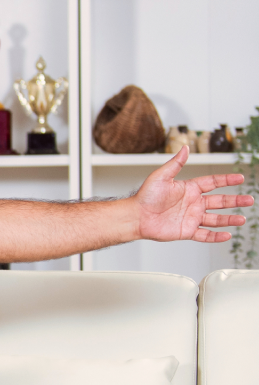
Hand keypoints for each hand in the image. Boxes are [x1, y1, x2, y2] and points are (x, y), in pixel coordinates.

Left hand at [134, 147, 252, 243]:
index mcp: (189, 189)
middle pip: (219, 201)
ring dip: (229, 219)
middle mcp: (192, 203)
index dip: (227, 180)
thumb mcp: (161, 176)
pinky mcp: (186, 231)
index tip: (240, 178)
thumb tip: (185, 148)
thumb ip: (176, 163)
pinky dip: (216, 236)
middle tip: (249, 200)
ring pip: (215, 219)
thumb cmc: (145, 196)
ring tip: (242, 219)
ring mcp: (190, 217)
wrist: (136, 216)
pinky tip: (227, 235)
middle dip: (235, 200)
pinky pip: (204, 234)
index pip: (213, 182)